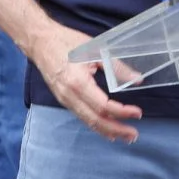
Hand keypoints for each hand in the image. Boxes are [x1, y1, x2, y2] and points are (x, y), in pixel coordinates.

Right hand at [29, 19, 142, 142]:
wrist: (40, 42)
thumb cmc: (67, 42)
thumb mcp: (95, 49)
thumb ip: (116, 66)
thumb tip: (137, 79)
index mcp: (78, 82)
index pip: (103, 106)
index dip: (121, 112)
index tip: (137, 114)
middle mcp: (69, 96)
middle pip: (95, 119)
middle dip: (115, 129)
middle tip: (133, 135)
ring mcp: (64, 100)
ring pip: (87, 121)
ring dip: (107, 130)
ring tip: (124, 136)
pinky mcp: (63, 100)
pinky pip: (81, 116)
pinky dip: (95, 125)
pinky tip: (106, 129)